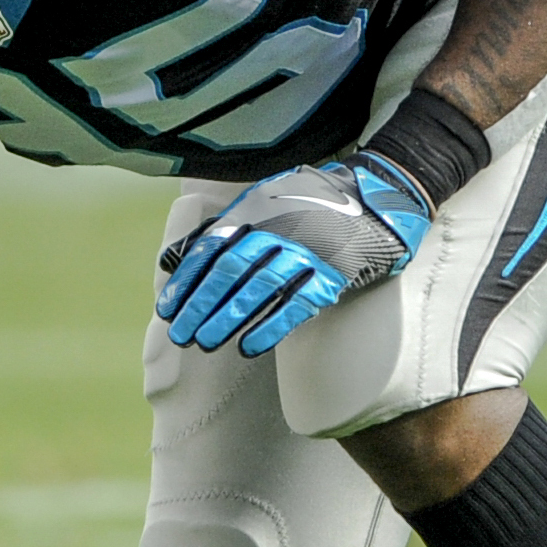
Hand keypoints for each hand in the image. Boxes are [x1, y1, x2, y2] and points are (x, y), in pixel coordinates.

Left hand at [156, 155, 432, 356]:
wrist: (378, 200)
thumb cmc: (314, 204)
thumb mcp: (267, 200)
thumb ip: (227, 225)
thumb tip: (179, 256)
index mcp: (258, 209)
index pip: (213, 247)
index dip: (189, 280)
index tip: (169, 309)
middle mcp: (279, 227)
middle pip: (231, 270)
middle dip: (202, 304)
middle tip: (182, 335)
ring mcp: (307, 249)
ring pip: (260, 288)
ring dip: (229, 318)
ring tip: (207, 343)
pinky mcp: (333, 272)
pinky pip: (297, 303)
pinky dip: (272, 325)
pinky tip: (250, 346)